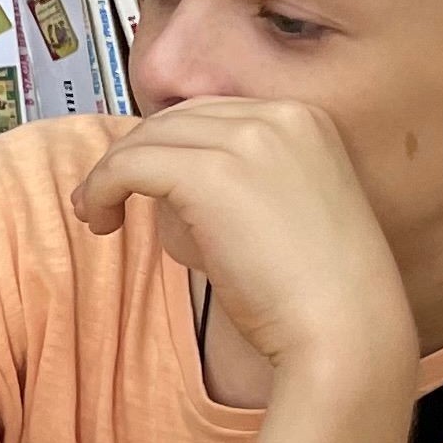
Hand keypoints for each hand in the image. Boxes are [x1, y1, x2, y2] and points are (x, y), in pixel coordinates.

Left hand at [72, 99, 414, 379]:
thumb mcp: (281, 209)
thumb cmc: (311, 291)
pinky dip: (101, 189)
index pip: (210, 114)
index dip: (165, 146)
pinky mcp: (211, 172)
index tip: (140, 183)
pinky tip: (100, 222)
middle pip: (174, 120)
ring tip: (97, 217)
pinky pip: (129, 165)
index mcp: (303, 119)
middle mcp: (278, 115)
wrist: (345, 327)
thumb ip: (235, 181)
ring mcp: (247, 138)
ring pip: (146, 139)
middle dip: (132, 156)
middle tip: (103, 199)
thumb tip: (163, 180)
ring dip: (109, 175)